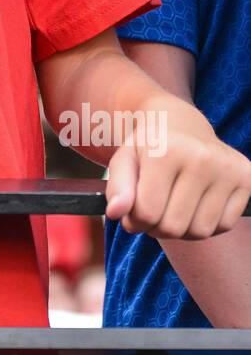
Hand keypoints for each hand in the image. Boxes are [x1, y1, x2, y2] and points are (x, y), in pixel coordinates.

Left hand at [105, 99, 250, 238]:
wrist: (181, 122)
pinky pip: (223, 226)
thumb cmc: (149, 146)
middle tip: (154, 210)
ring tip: (174, 206)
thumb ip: (117, 187)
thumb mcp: (124, 160)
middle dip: (157, 227)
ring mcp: (228, 167)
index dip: (134, 221)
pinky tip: (197, 202)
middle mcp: (201, 157)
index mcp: (166, 151)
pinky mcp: (247, 177)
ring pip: (200, 231)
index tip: (133, 211)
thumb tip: (115, 213)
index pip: (146, 213)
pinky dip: (207, 224)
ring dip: (182, 229)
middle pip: (173, 226)